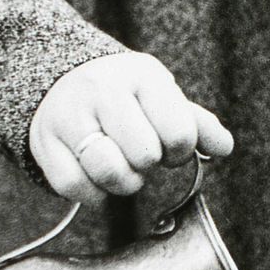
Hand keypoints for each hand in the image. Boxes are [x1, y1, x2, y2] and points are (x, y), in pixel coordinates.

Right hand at [29, 52, 233, 202]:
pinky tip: (96, 176)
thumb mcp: (161, 96)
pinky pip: (75, 187)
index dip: (179, 150)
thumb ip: (196, 123)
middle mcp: (102, 90)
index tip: (168, 146)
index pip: (178, 131)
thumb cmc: (123, 95)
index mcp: (142, 76)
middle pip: (144, 154)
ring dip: (123, 183)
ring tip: (122, 168)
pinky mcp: (44, 142)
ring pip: (108, 171)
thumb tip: (224, 148)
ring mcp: (69, 115)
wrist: (58, 78)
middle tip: (141, 156)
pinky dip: (93, 193)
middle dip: (149, 165)